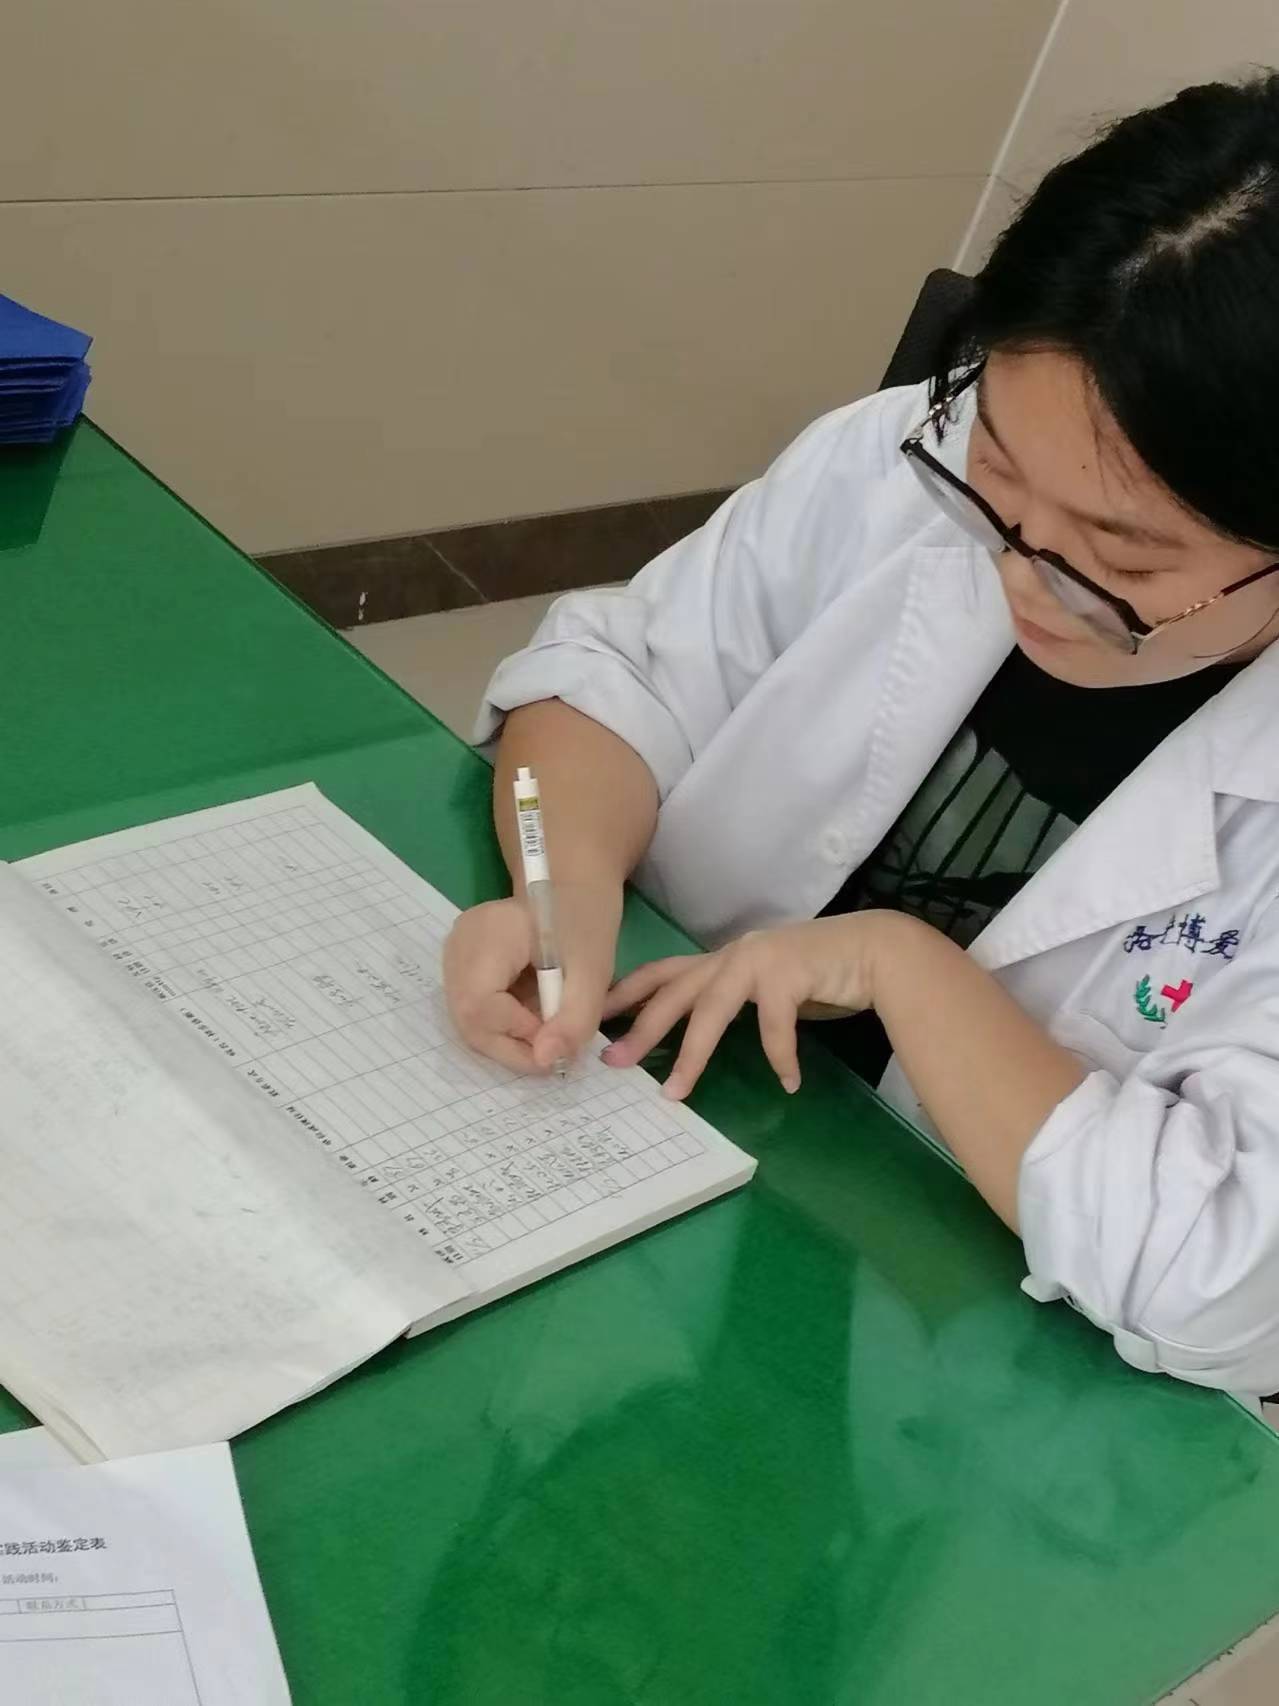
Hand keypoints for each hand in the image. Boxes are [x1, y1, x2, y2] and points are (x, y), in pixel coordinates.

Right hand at [444, 881, 622, 1073]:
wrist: (571, 893)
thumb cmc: (585, 924)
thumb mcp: (593, 973)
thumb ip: (574, 1020)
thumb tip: (546, 1062)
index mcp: (490, 932)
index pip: (481, 1004)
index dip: (517, 1035)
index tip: (558, 1039)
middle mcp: (459, 943)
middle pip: (468, 1018)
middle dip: (512, 1046)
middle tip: (554, 1048)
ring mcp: (453, 954)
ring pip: (468, 1022)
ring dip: (509, 1040)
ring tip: (546, 1029)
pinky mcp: (457, 966)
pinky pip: (473, 1013)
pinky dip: (503, 1027)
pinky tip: (531, 1016)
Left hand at [600, 914, 889, 1100]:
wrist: (874, 951)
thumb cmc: (818, 974)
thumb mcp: (762, 986)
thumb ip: (730, 1001)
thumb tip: (690, 1035)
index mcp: (721, 959)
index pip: (660, 973)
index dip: (625, 994)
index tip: (592, 1019)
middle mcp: (733, 955)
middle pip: (673, 992)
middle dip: (640, 1028)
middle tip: (612, 1061)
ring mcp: (760, 960)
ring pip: (712, 1010)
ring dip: (692, 1055)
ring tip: (676, 1094)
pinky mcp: (790, 972)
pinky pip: (775, 1024)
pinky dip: (780, 1057)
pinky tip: (789, 1082)